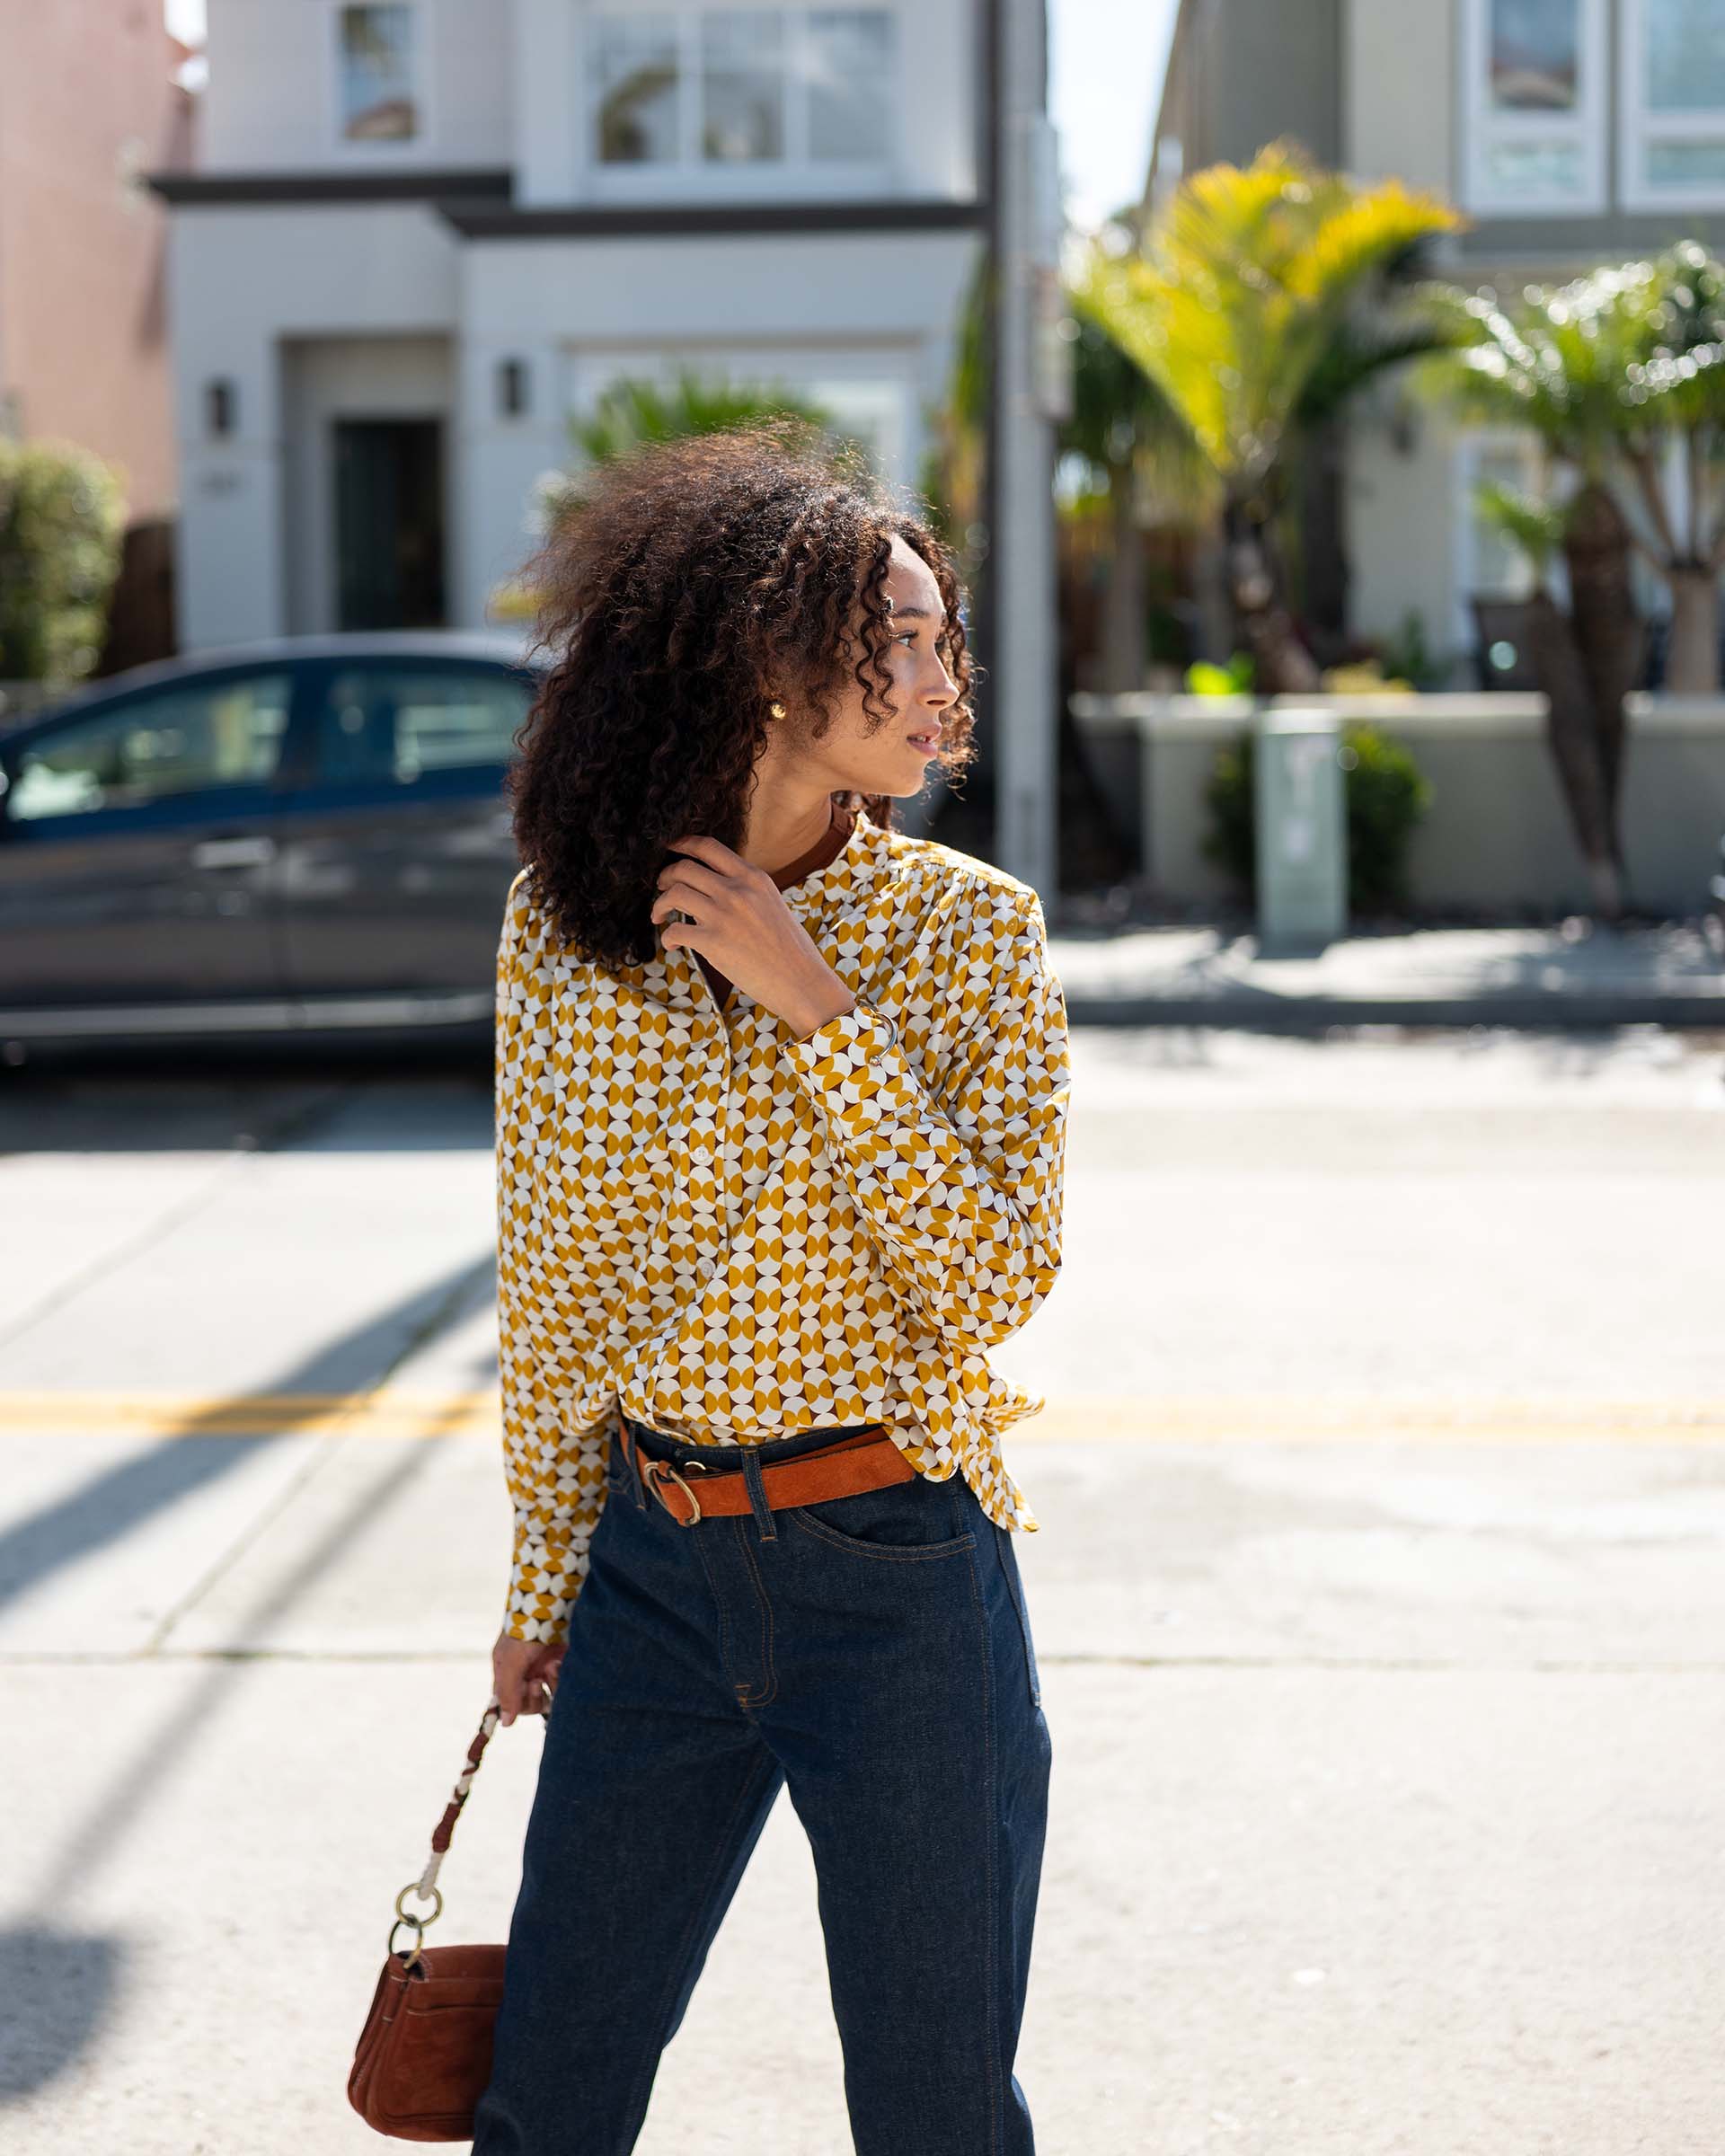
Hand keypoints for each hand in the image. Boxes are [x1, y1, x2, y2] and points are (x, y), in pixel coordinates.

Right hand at [492, 1629, 565, 1725]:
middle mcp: (526, 1674)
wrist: (551, 1606)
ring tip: (552, 1666)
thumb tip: (506, 1723)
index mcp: (508, 1672)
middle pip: (531, 1705)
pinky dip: (563, 1679)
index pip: (511, 1703)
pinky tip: (559, 1662)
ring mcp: (545, 1670)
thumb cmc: (524, 1632)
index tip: (528, 1688)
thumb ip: (508, 1692)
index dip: (520, 1704)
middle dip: (535, 1697)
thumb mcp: (510, 1661)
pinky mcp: (563, 1666)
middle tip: (538, 1681)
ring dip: (551, 1686)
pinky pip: (564, 1687)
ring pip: (550, 1698)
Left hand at [652, 833, 856, 1038]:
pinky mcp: (713, 942)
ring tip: (659, 916)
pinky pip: (675, 931)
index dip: (683, 843)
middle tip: (661, 886)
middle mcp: (737, 890)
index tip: (670, 848)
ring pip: (674, 895)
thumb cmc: (790, 948)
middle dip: (666, 876)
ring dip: (660, 904)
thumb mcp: (772, 903)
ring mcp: (724, 915)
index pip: (709, 847)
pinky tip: (672, 944)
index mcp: (753, 877)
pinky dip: (667, 937)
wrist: (800, 980)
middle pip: (684, 868)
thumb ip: (746, 890)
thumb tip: (716, 887)